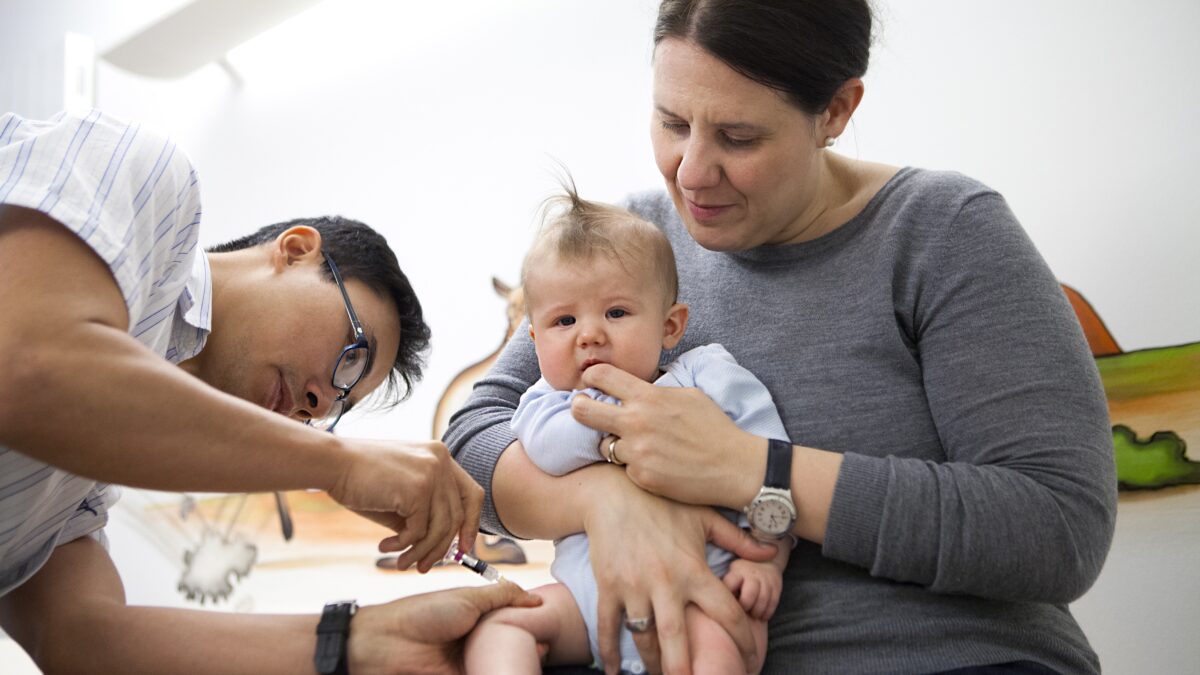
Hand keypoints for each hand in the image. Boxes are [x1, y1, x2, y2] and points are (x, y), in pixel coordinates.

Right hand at [329, 439, 482, 571]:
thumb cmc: (362, 480)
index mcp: (440, 457)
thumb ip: (424, 513)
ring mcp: (432, 473)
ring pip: (439, 528)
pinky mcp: (417, 489)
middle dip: (442, 548)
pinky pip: (418, 531)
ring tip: (402, 563)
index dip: (472, 523)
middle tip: (423, 567)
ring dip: (420, 552)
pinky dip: (403, 545)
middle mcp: (441, 461)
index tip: (463, 548)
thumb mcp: (401, 495)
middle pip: (457, 516)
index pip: (472, 494)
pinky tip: (386, 546)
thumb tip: (442, 548)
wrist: (333, 464)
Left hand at [347, 581, 541, 674]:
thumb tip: (535, 598)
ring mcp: (468, 661)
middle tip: (545, 647)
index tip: (548, 626)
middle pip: (507, 644)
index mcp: (476, 616)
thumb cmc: (424, 613)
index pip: (509, 621)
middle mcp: (474, 639)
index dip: (528, 623)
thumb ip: (502, 595)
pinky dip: (499, 673)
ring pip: (499, 663)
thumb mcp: (468, 598)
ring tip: (537, 659)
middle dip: (527, 646)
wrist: (388, 642)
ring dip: (516, 662)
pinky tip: (515, 671)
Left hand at [574, 364, 763, 509]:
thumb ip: (657, 392)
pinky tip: (656, 465)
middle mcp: (636, 422)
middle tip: (584, 412)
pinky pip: (625, 468)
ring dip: (615, 445)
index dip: (590, 377)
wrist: (734, 467)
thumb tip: (636, 388)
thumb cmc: (714, 429)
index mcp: (648, 397)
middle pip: (583, 411)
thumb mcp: (688, 396)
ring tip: (639, 446)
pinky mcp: (641, 477)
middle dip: (579, 409)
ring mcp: (637, 452)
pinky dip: (635, 467)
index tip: (590, 383)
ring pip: (604, 445)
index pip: (600, 376)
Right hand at [583, 469, 776, 674]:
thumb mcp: (704, 518)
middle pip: (676, 639)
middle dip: (684, 670)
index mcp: (693, 570)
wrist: (612, 493)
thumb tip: (772, 550)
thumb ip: (738, 539)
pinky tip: (612, 670)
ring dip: (652, 664)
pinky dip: (608, 651)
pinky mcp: (608, 587)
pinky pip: (608, 626)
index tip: (749, 657)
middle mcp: (664, 583)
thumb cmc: (663, 505)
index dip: (741, 638)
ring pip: (643, 638)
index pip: (725, 612)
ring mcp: (634, 587)